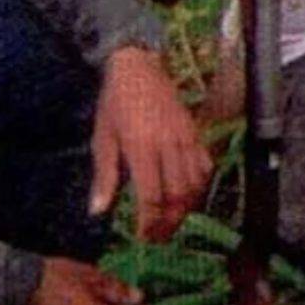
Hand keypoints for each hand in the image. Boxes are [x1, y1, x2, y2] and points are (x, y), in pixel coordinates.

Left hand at [90, 47, 211, 242]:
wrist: (140, 67)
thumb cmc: (115, 103)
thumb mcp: (102, 139)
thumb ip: (104, 177)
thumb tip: (98, 212)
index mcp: (141, 147)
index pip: (151, 195)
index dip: (149, 222)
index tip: (143, 237)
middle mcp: (168, 144)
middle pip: (178, 195)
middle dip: (169, 222)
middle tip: (158, 237)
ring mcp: (186, 137)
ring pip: (195, 183)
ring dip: (186, 208)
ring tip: (172, 222)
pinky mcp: (196, 132)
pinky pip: (206, 165)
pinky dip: (200, 186)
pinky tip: (189, 195)